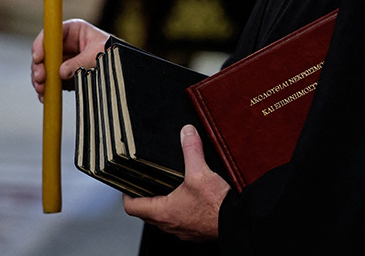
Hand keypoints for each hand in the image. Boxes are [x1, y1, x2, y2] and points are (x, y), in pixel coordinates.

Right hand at [31, 18, 109, 100]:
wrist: (122, 67)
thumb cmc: (113, 53)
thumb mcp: (98, 55)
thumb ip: (80, 62)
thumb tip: (61, 72)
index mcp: (73, 30)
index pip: (51, 33)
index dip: (41, 44)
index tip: (38, 58)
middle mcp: (65, 43)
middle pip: (44, 52)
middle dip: (39, 66)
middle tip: (40, 79)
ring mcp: (63, 59)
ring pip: (44, 67)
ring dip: (40, 79)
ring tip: (42, 90)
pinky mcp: (64, 73)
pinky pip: (51, 80)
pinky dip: (47, 88)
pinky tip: (46, 96)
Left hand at [123, 124, 229, 241]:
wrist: (237, 223)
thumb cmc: (217, 206)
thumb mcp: (200, 172)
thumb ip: (191, 150)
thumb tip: (186, 133)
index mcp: (163, 212)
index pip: (132, 207)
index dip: (127, 194)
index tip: (127, 185)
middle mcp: (170, 224)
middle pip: (147, 214)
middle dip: (145, 198)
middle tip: (146, 184)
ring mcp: (183, 230)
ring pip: (164, 219)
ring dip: (163, 206)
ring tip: (167, 189)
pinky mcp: (196, 231)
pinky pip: (181, 222)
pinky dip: (180, 211)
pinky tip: (190, 199)